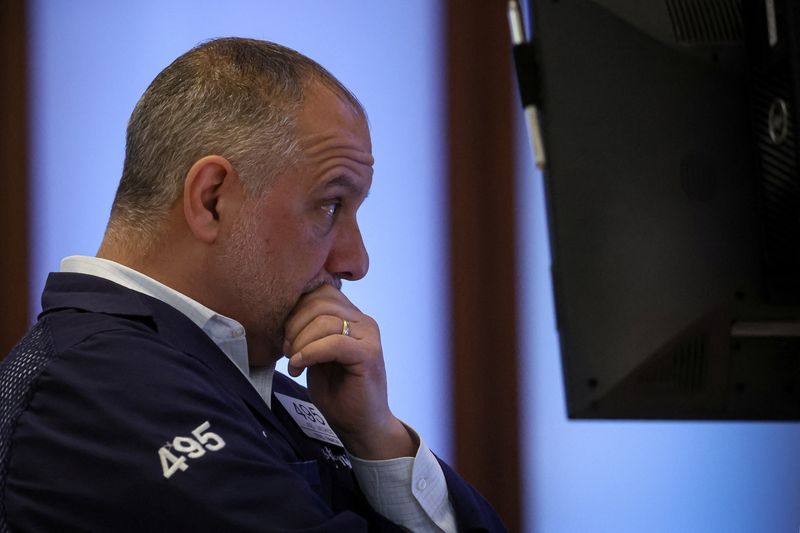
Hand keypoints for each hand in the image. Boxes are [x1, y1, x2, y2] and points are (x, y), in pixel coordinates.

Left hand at [283, 284, 415, 459]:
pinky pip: (334, 342)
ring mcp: (369, 335)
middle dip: (294, 324)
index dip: (296, 309)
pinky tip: (299, 366)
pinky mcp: (369, 354)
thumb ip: (308, 330)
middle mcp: (363, 320)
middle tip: (287, 350)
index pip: (320, 291)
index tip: (285, 336)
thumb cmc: (336, 391)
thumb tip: (282, 311)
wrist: (360, 424)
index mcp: (351, 315)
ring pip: (325, 321)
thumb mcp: (316, 353)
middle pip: (320, 301)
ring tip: (294, 362)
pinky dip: (310, 352)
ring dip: (300, 341)